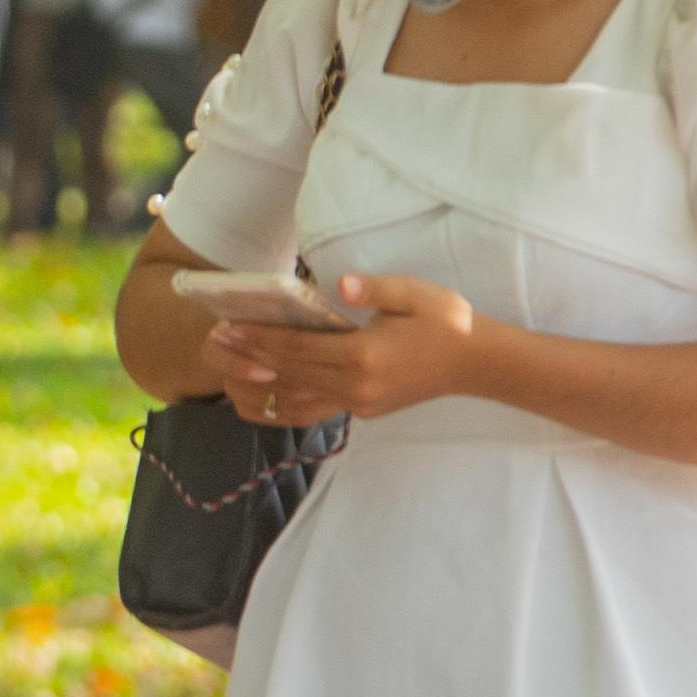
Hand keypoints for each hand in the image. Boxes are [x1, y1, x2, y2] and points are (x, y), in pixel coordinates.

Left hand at [205, 270, 493, 422]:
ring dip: (262, 385)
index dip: (261, 338)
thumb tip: (342, 284)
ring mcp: (359, 403)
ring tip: (230, 369)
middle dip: (251, 357)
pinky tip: (266, 393)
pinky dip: (286, 403)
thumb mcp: (417, 293)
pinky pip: (315, 409)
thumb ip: (376, 289)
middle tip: (217, 341)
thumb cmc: (447, 321)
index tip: (230, 326)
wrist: (478, 363)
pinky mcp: (363, 411)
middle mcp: (356, 385)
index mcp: (365, 355)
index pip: (299, 347)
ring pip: (297, 399)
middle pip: (290, 373)